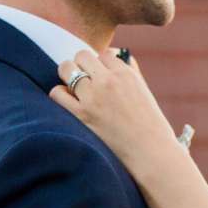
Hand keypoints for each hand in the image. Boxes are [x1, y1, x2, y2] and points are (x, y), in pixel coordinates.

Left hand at [48, 46, 176, 169]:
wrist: (150, 153)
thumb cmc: (150, 124)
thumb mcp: (144, 91)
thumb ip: (130, 71)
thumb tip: (115, 55)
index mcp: (126, 74)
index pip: (103, 54)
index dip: (101, 64)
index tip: (102, 75)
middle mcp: (108, 81)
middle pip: (82, 56)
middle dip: (82, 65)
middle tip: (85, 79)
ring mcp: (92, 97)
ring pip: (66, 69)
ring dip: (68, 76)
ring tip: (74, 88)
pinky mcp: (81, 115)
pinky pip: (57, 93)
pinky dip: (60, 94)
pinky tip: (69, 102)